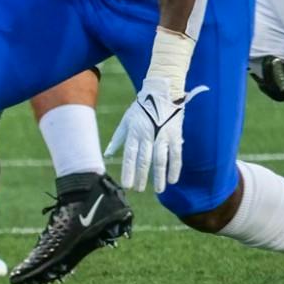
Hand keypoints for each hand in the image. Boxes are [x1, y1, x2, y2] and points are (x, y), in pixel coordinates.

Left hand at [105, 76, 198, 192]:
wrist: (162, 93)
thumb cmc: (141, 108)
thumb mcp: (126, 121)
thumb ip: (117, 139)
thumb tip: (107, 154)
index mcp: (134, 133)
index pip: (129, 156)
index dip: (128, 172)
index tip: (127, 185)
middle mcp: (147, 136)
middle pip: (144, 161)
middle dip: (141, 177)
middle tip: (139, 190)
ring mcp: (162, 136)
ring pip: (161, 160)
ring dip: (159, 177)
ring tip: (158, 190)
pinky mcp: (175, 135)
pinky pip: (176, 155)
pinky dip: (175, 168)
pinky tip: (173, 180)